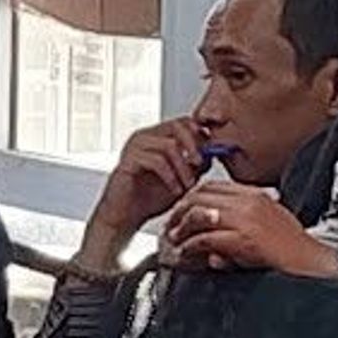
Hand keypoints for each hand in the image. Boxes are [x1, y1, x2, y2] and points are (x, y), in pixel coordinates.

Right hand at [85, 118, 207, 269]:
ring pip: (169, 145)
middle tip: (201, 164)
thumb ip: (195, 164)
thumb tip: (212, 153)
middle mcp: (144, 137)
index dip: (200, 134)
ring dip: (184, 167)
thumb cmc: (150, 198)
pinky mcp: (128, 161)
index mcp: (157, 137)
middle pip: (177, 125)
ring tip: (188, 185)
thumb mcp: (181, 179)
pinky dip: (171, 177)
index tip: (210, 153)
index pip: (183, 122)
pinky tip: (175, 190)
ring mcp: (134, 147)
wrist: (125, 216)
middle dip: (194, 145)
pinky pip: (156, 161)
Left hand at [161, 178, 337, 276]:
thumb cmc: (292, 247)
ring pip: (200, 215)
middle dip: (180, 211)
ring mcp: (246, 220)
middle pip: (200, 197)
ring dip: (182, 228)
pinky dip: (192, 246)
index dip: (190, 198)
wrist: (312, 263)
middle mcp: (249, 203)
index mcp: (254, 195)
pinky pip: (207, 239)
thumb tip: (217, 230)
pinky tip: (188, 253)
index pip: (212, 186)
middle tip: (171, 226)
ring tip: (175, 240)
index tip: (181, 210)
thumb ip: (241, 221)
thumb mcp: (267, 223)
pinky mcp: (244, 240)